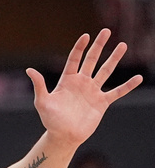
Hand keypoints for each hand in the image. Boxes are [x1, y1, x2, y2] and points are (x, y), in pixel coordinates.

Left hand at [27, 29, 141, 147]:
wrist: (64, 136)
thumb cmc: (50, 119)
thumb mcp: (42, 101)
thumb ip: (39, 85)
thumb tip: (29, 69)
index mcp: (67, 79)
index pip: (75, 58)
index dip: (80, 47)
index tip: (86, 35)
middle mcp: (81, 82)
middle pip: (91, 59)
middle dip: (99, 45)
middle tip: (106, 31)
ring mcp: (93, 91)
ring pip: (106, 71)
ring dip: (114, 58)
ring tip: (123, 45)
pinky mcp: (102, 102)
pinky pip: (117, 92)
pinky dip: (128, 85)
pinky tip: (138, 78)